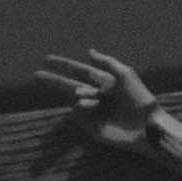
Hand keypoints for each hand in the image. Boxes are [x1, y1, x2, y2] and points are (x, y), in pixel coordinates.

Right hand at [40, 47, 161, 149]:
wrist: (146, 126)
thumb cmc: (140, 99)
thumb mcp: (125, 74)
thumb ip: (106, 62)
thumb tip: (88, 52)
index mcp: (102, 82)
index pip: (77, 71)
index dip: (62, 65)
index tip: (46, 59)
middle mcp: (95, 97)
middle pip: (68, 86)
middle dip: (53, 80)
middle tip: (36, 75)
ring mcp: (92, 113)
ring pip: (76, 99)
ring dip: (83, 95)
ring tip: (98, 99)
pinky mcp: (91, 128)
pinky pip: (78, 113)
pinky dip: (83, 106)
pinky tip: (94, 106)